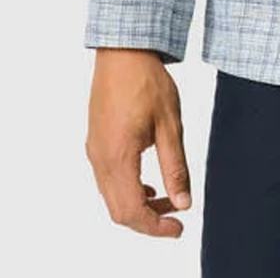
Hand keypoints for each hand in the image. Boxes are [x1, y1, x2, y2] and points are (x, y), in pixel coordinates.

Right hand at [85, 48, 193, 237]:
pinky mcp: (96, 141)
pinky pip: (107, 180)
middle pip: (119, 211)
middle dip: (148, 220)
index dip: (156, 227)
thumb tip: (184, 202)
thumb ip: (175, 167)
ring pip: (112, 197)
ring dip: (139, 205)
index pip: (132, 211)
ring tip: (168, 197)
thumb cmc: (146, 82)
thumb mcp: (170, 125)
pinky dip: (128, 190)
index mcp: (118, 157)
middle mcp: (100, 159)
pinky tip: (148, 183)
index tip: (178, 228)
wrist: (122, 51)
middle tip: (176, 218)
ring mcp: (94, 150)